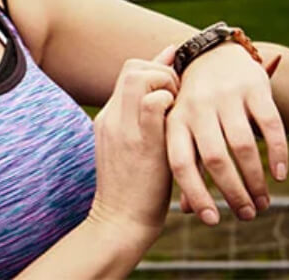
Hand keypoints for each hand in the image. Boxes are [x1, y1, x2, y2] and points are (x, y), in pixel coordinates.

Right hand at [90, 44, 178, 237]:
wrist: (119, 221)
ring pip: (139, 76)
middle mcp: (112, 116)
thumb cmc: (133, 190)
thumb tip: (162, 100)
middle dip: (161, 69)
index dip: (154, 65)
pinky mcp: (140, 142)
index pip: (127, 71)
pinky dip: (169, 100)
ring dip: (166, 81)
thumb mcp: (130, 149)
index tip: (174, 76)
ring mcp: (123, 127)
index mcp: (108, 117)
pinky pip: (153, 103)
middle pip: (132, 66)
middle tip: (179, 94)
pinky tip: (180, 119)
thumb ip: (141, 124)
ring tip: (179, 105)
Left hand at [165, 43, 287, 225]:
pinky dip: (278, 152)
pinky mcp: (253, 88)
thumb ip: (187, 164)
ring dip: (256, 180)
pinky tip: (280, 174)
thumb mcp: (182, 128)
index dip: (195, 193)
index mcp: (175, 120)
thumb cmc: (195, 105)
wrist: (212, 55)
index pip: (180, 162)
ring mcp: (226, 96)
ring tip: (263, 202)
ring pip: (243, 145)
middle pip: (216, 158)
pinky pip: (269, 124)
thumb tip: (189, 210)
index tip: (212, 221)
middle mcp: (198, 107)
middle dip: (233, 193)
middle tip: (247, 215)